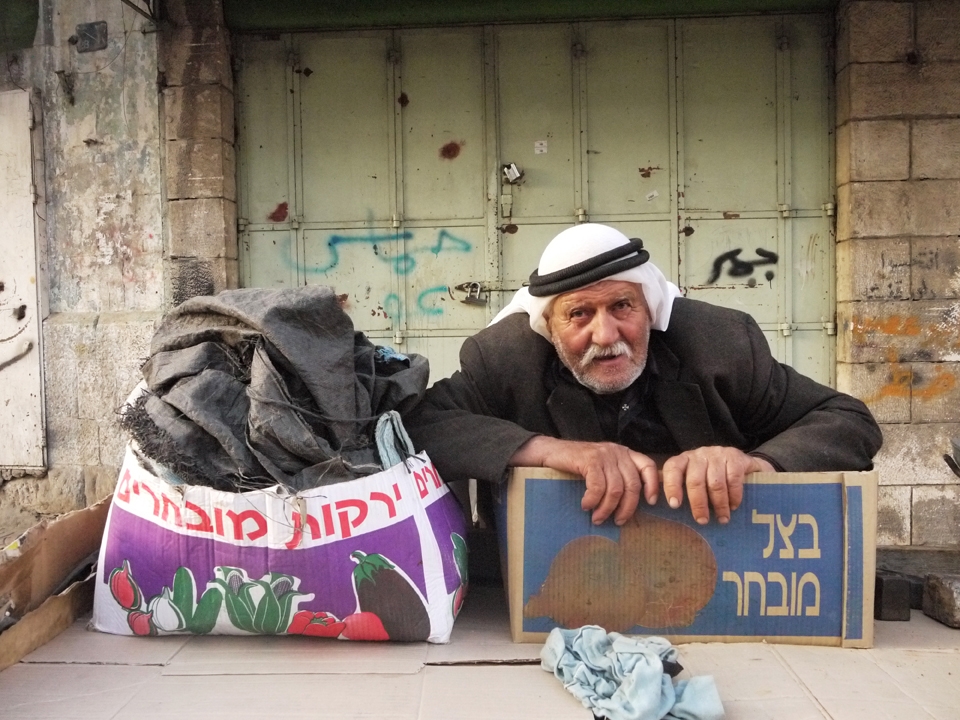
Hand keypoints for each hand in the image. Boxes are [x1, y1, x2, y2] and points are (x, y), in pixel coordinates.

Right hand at [510, 436, 658, 525]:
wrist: (551, 452)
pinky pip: (598, 486)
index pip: (648, 467)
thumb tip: (628, 506)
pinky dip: (593, 500)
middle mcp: (617, 452)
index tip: (651, 503)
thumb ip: (616, 478)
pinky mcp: (590, 459)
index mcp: (624, 454)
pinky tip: (586, 506)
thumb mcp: (602, 468)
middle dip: (627, 508)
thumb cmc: (577, 465)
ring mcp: (604, 455)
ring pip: (616, 489)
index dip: (652, 486)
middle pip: (632, 485)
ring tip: (598, 518)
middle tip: (617, 521)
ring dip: (607, 508)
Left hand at [661, 447, 774, 524]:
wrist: (739, 460)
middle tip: (702, 521)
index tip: (674, 505)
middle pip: (695, 480)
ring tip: (722, 519)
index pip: (672, 469)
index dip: (671, 486)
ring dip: (719, 504)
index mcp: (683, 460)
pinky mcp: (735, 457)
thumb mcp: (694, 478)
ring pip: (715, 483)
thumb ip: (680, 488)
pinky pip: (733, 479)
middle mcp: (699, 455)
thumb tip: (664, 507)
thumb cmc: (710, 475)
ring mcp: (717, 454)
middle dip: (698, 504)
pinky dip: (734, 496)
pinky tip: (733, 506)